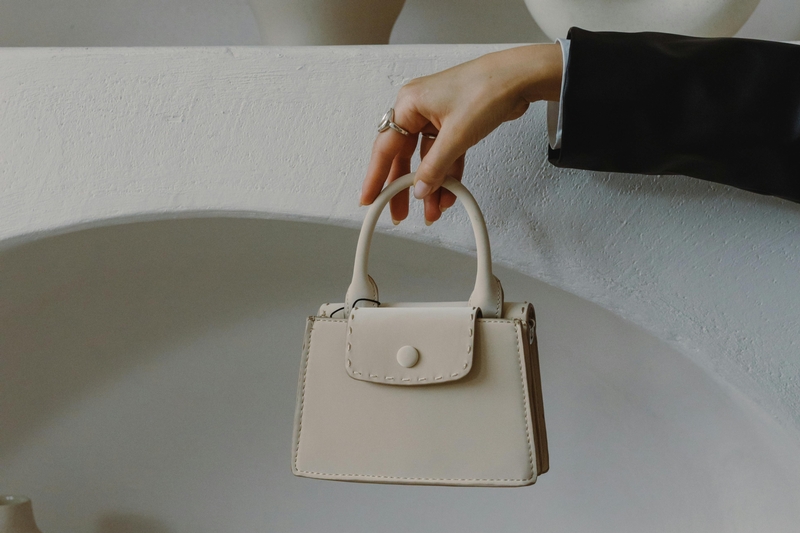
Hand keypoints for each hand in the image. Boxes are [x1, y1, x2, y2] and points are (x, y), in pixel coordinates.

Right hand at [360, 43, 562, 223]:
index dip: (376, 177)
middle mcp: (419, 109)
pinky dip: (446, 173)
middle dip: (404, 186)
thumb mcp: (456, 136)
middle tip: (399, 211)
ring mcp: (437, 117)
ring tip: (431, 210)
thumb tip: (420, 189)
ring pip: (426, 159)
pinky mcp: (455, 124)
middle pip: (404, 156)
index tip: (369, 198)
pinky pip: (444, 154)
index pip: (385, 148)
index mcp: (409, 104)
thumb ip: (434, 167)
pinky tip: (448, 193)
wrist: (520, 78)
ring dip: (430, 184)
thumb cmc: (487, 88)